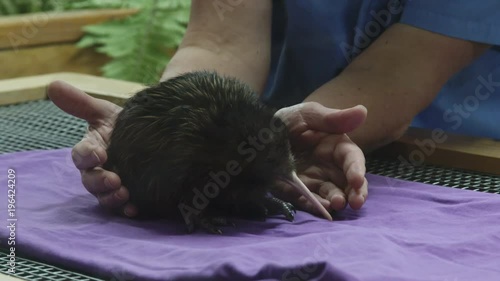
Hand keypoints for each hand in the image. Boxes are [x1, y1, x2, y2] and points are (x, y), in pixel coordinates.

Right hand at [47, 81, 137, 216]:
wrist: (151, 135)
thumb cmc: (122, 124)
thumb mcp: (105, 112)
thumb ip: (81, 103)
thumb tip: (52, 85)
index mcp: (91, 151)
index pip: (81, 156)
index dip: (87, 156)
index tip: (98, 154)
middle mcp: (99, 171)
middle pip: (91, 182)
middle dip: (100, 182)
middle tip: (114, 180)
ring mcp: (114, 186)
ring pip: (106, 198)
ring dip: (112, 198)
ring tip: (124, 194)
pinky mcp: (131, 196)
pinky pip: (125, 208)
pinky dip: (128, 210)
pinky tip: (135, 209)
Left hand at [274, 102, 367, 214]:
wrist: (256, 137)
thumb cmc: (287, 121)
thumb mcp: (306, 115)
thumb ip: (332, 118)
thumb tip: (363, 111)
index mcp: (335, 146)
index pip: (352, 159)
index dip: (357, 169)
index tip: (356, 180)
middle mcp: (329, 166)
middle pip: (349, 182)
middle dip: (356, 193)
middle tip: (356, 203)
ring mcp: (314, 181)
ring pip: (333, 194)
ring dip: (337, 200)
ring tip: (336, 204)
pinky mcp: (297, 192)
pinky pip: (309, 201)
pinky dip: (316, 206)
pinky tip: (321, 208)